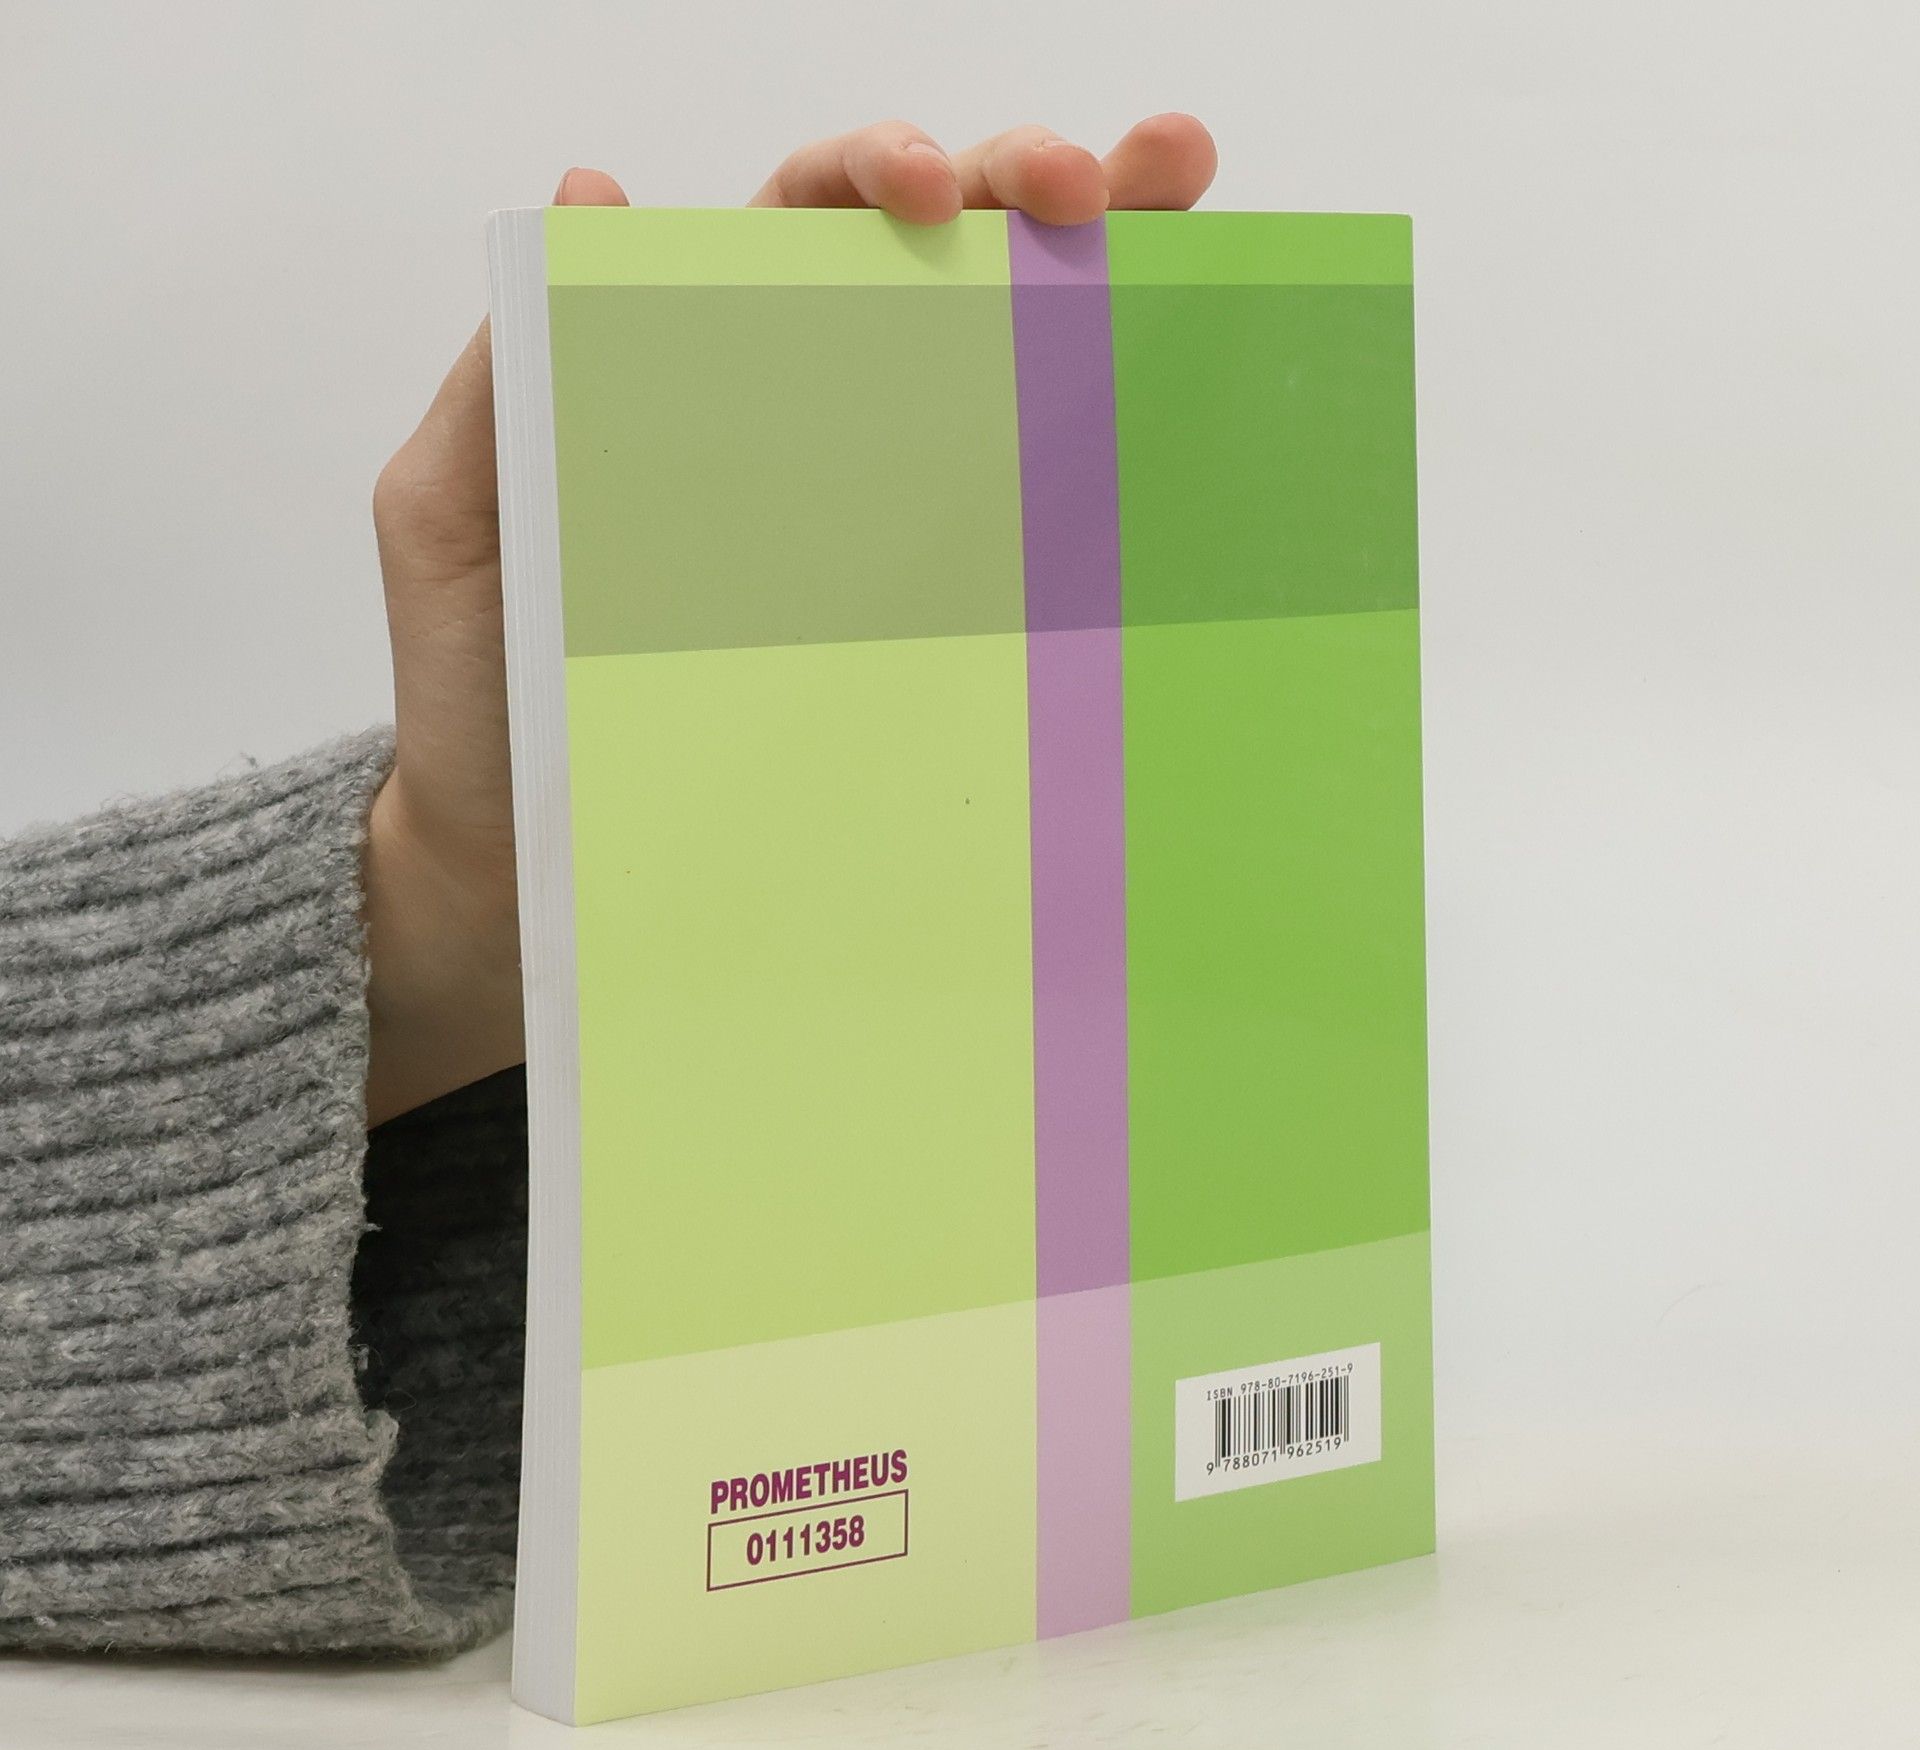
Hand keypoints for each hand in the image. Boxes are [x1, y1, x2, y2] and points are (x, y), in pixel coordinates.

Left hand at [363, 114, 1217, 1126]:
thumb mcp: (455, 517)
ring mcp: (872, 524)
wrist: (530, 875)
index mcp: (698, 371)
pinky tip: (1165, 390)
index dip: (878, 171)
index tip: (934, 190)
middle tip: (1098, 184)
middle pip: (937, 261)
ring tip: (1176, 205)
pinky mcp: (914, 625)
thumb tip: (585, 198)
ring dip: (1102, 266)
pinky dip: (1099, 443)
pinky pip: (1014, 525)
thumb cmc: (484, 697)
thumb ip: (502, 371)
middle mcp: (805, 426)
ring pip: (1001, 365)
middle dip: (1028, 185)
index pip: (807, 224)